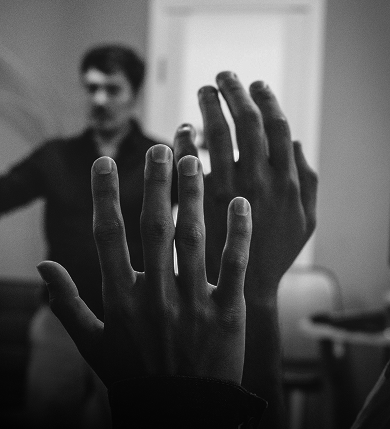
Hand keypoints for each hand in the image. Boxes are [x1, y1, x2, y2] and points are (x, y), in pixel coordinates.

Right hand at [37, 144, 251, 386]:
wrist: (179, 416)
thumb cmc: (133, 377)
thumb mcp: (92, 342)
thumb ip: (65, 302)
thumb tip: (41, 265)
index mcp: (121, 298)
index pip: (108, 236)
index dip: (104, 195)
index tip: (104, 162)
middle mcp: (156, 293)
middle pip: (155, 226)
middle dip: (156, 183)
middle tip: (160, 147)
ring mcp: (193, 302)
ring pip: (193, 237)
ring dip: (193, 195)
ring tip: (194, 158)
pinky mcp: (227, 313)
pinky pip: (233, 265)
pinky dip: (238, 232)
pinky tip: (240, 201)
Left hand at [174, 73, 316, 301]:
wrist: (244, 290)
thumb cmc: (277, 254)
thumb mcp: (306, 221)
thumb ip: (308, 180)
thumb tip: (294, 143)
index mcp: (289, 182)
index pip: (278, 127)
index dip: (267, 100)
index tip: (257, 84)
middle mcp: (260, 182)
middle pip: (246, 123)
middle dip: (235, 93)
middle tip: (224, 75)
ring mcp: (228, 193)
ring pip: (216, 137)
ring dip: (209, 107)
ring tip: (203, 91)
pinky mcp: (200, 205)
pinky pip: (189, 163)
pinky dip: (185, 141)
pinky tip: (182, 128)